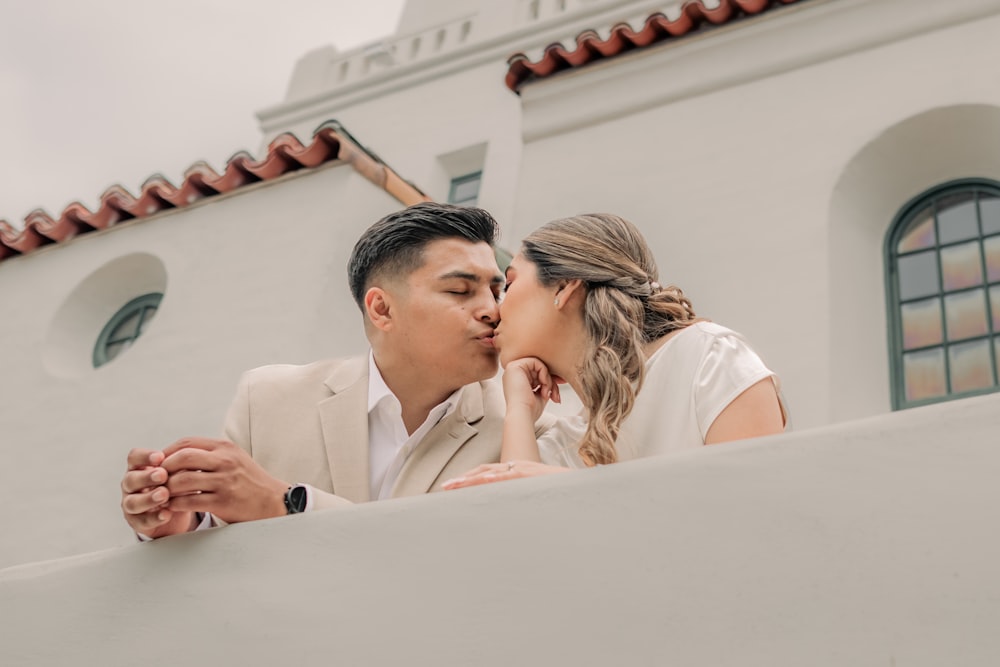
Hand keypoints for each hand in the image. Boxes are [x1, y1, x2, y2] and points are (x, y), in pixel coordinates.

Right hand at [120, 448, 198, 538]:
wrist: (176, 508)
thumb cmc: (174, 484)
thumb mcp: (177, 472)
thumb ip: (178, 466)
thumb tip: (188, 459)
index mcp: (139, 467)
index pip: (134, 457)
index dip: (144, 456)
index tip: (160, 456)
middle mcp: (131, 484)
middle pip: (131, 479)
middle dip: (146, 477)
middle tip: (162, 475)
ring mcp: (131, 503)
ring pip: (132, 502)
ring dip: (148, 499)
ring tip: (164, 495)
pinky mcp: (137, 521)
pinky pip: (142, 521)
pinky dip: (155, 518)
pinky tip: (166, 514)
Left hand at [159, 437, 288, 523]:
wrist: (273, 501)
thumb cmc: (249, 481)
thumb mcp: (233, 459)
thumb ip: (209, 454)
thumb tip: (176, 454)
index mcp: (225, 448)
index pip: (187, 443)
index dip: (167, 453)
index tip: (158, 464)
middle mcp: (225, 461)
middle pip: (182, 457)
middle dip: (164, 469)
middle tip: (155, 479)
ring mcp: (225, 481)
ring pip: (183, 480)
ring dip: (167, 489)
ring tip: (161, 495)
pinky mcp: (223, 502)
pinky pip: (190, 501)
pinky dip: (175, 504)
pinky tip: (171, 507)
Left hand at [441, 460, 569, 489]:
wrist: (579, 486)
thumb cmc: (559, 492)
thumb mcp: (534, 494)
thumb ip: (519, 497)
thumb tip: (506, 507)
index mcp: (517, 472)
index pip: (488, 473)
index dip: (470, 478)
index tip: (454, 486)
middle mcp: (517, 468)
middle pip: (484, 472)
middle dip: (463, 479)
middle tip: (445, 487)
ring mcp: (523, 470)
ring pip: (491, 474)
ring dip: (470, 479)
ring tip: (453, 486)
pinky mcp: (530, 476)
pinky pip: (508, 477)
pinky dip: (493, 480)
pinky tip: (481, 483)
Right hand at [502, 357, 561, 421]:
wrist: (522, 415)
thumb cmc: (530, 410)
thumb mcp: (541, 395)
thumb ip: (545, 384)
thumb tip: (557, 378)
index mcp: (516, 381)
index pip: (536, 375)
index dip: (548, 381)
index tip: (556, 393)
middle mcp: (513, 374)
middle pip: (537, 370)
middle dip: (550, 381)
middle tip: (554, 394)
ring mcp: (512, 369)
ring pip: (538, 365)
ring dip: (547, 378)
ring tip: (546, 392)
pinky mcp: (514, 366)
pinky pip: (535, 362)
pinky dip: (544, 373)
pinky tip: (543, 385)